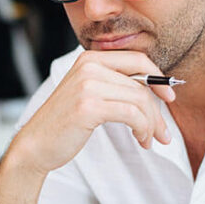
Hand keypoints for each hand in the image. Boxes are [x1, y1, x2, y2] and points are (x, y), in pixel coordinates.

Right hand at [9, 50, 174, 174]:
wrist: (35, 144)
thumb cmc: (64, 123)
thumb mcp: (88, 93)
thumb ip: (114, 84)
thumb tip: (155, 88)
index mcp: (90, 59)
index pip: (138, 59)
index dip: (158, 78)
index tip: (169, 97)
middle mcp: (89, 67)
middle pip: (142, 83)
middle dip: (158, 110)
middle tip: (163, 131)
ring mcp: (88, 85)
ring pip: (139, 100)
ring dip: (151, 124)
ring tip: (149, 139)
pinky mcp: (89, 106)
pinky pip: (132, 114)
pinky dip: (143, 129)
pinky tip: (140, 139)